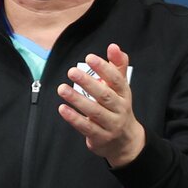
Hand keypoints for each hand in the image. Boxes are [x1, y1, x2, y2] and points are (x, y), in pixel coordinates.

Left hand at [56, 43, 145, 166]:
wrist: (125, 141)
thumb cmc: (118, 107)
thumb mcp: (121, 88)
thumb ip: (117, 66)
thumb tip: (114, 46)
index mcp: (124, 94)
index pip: (116, 80)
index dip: (104, 68)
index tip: (89, 57)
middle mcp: (120, 109)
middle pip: (105, 95)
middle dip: (88, 83)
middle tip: (72, 71)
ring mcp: (111, 124)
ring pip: (94, 112)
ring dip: (77, 99)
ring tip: (62, 89)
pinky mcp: (100, 137)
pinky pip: (86, 127)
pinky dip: (74, 118)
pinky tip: (62, 108)